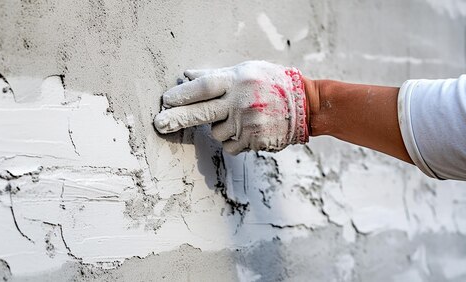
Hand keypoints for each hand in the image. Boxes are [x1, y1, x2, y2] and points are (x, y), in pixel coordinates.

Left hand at [154, 60, 309, 153]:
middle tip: (159, 124)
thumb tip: (186, 76)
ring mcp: (247, 123)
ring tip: (237, 117)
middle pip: (201, 113)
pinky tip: (245, 130)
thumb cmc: (272, 83)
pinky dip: (231, 140)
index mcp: (237, 81)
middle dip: (176, 119)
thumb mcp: (246, 70)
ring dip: (218, 127)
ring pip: (215, 132)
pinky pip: (229, 146)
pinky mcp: (254, 141)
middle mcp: (240, 102)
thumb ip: (215, 76)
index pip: (203, 88)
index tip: (166, 100)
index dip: (183, 95)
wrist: (306, 104)